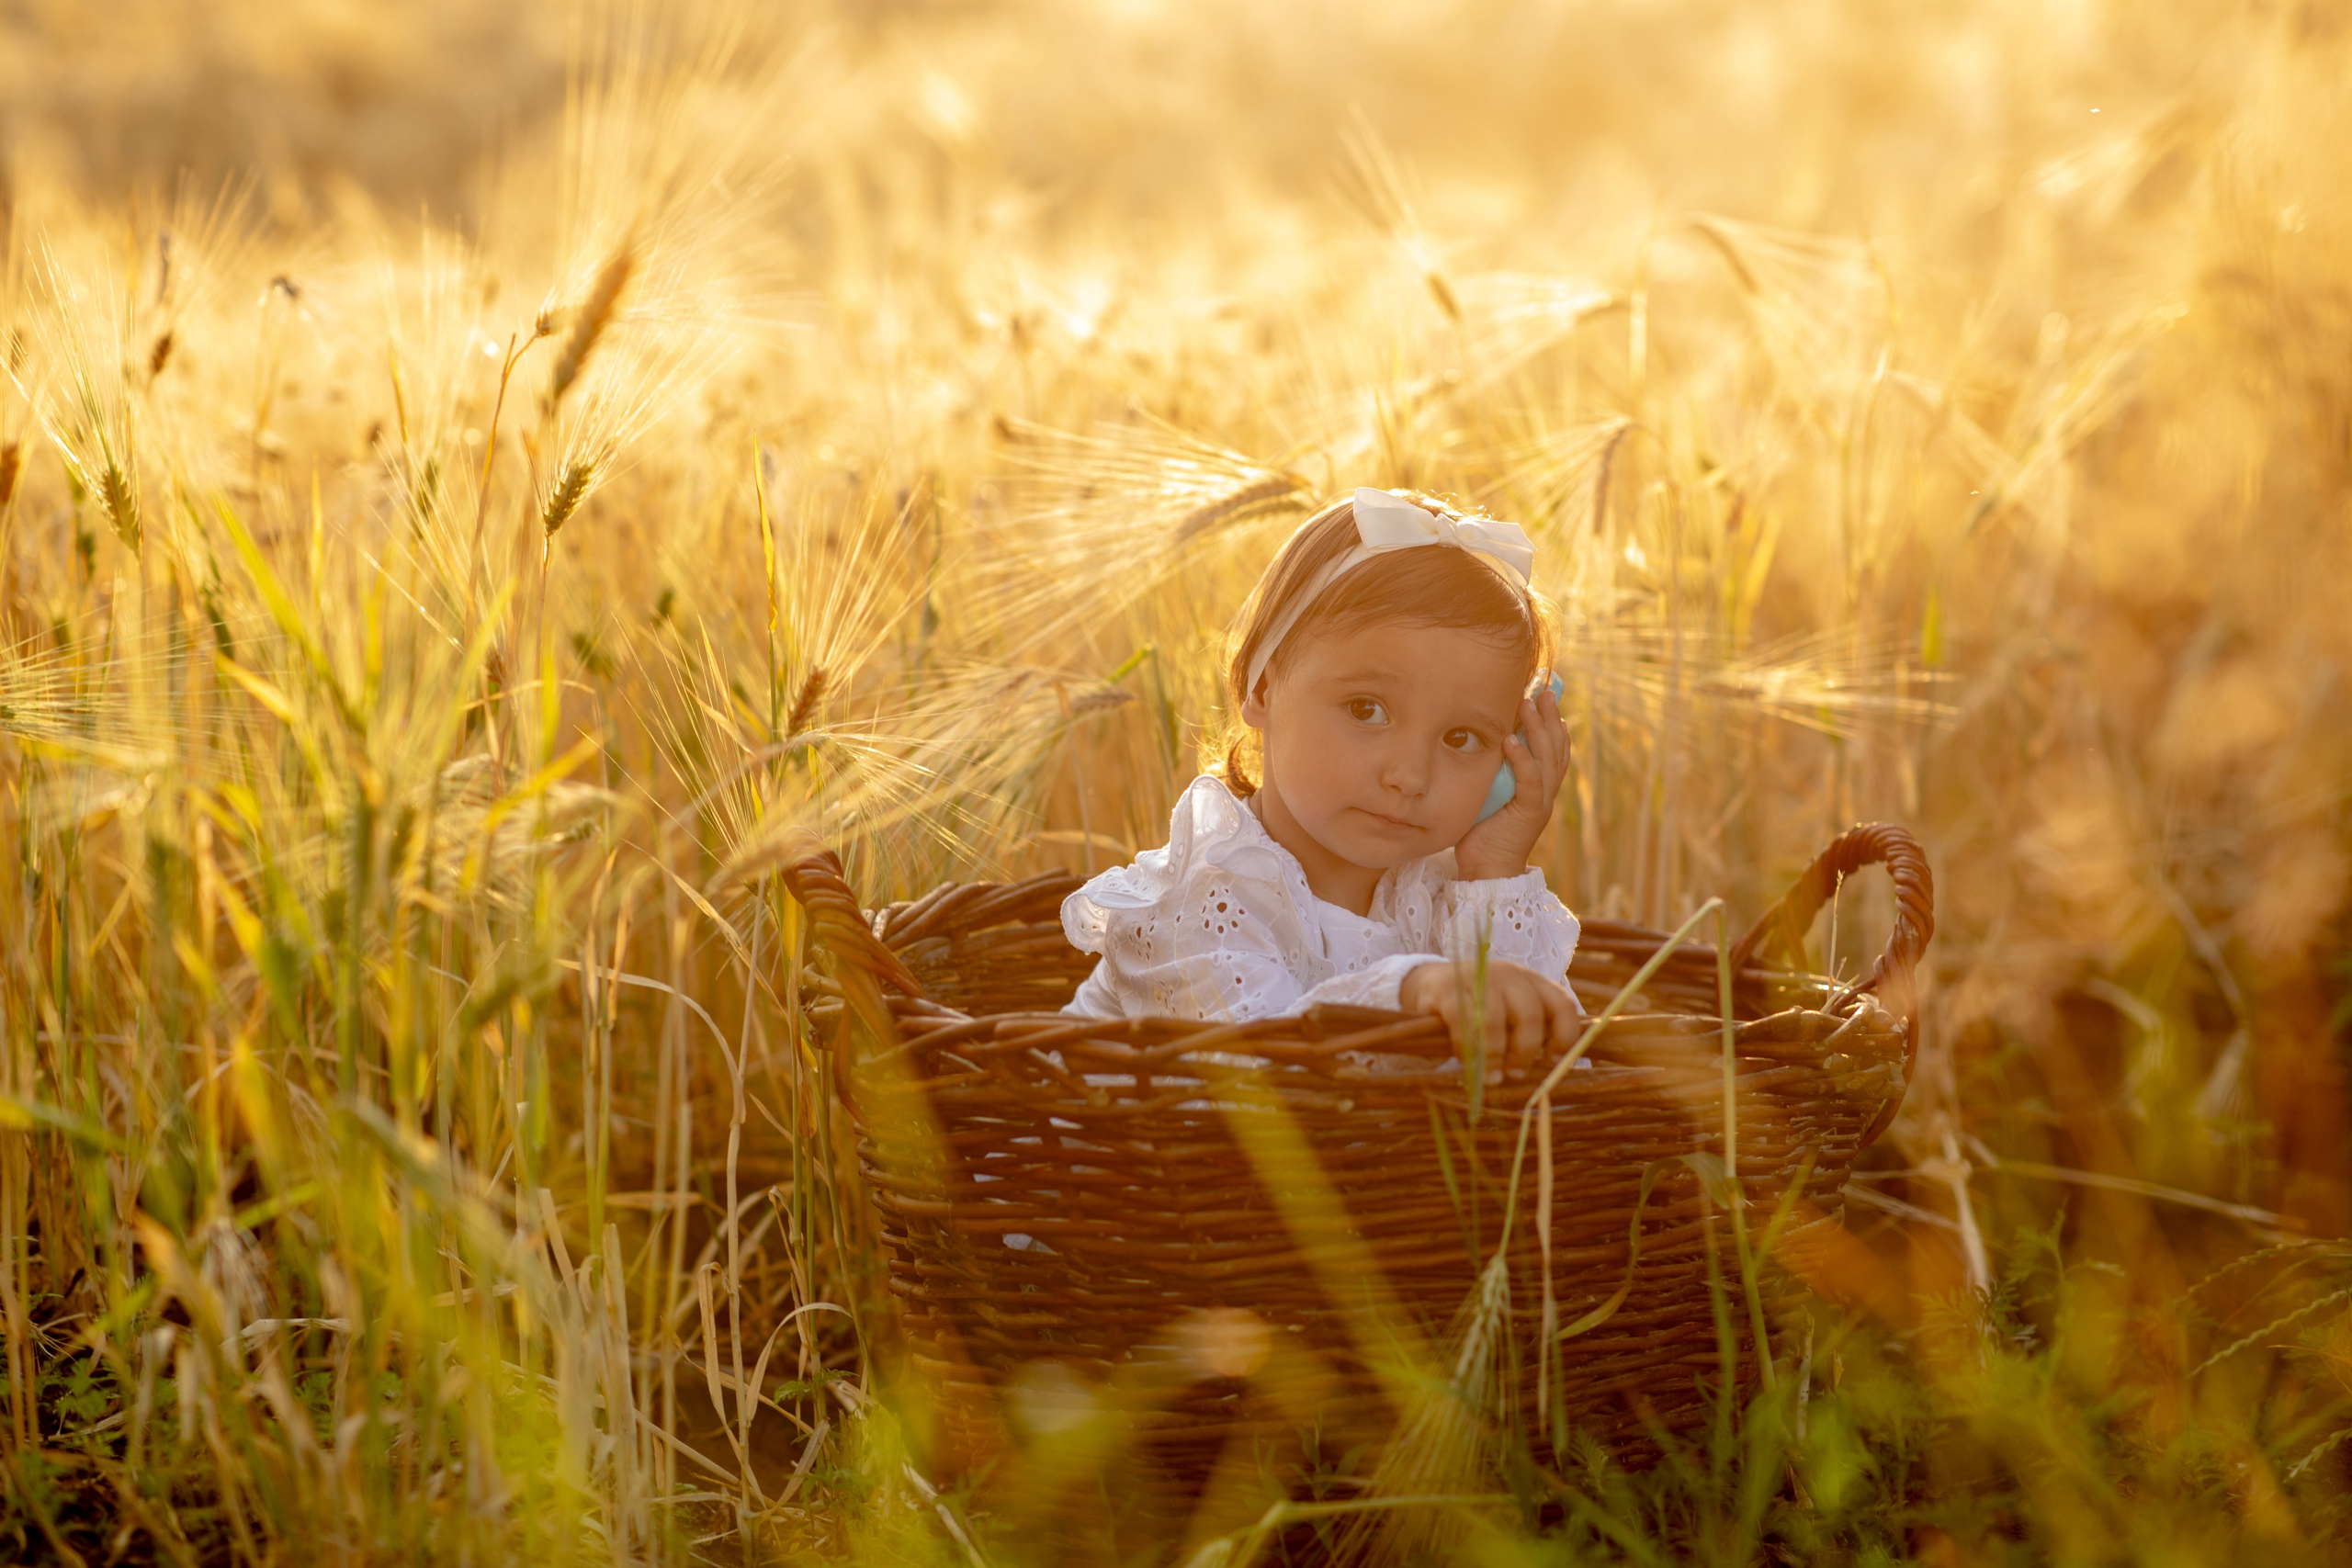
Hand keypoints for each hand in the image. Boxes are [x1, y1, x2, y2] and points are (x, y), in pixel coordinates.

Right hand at [1400, 958, 1580, 1078]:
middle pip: (1529, 1015)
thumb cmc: (1481, 1009)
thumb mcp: (1510, 1013)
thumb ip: (1531, 1032)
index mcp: (1533, 982)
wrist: (1432, 984)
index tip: (1551, 1060)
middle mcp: (1510, 975)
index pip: (1563, 1005)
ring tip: (1492, 1078)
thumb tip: (1555, 1068)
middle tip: (1515, 1074)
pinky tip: (1466, 1061)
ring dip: (1494, 1056)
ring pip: (1493, 1021)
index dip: (1564, 1036)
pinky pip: (1461, 1023)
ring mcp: (1478, 978)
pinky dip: (1466, 1048)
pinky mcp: (1448, 988)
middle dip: (1524, 1051)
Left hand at [1453, 676, 1570, 880]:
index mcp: (1538, 788)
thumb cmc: (1482, 835)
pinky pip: (1531, 781)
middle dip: (1550, 717)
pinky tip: (1512, 740)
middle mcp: (1545, 792)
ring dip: (1538, 729)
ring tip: (1528, 704)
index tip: (1545, 699)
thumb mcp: (1487, 796)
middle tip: (1543, 690)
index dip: (1552, 725)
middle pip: (1555, 748)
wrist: (1487, 872)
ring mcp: (1540, 802)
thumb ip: (1490, 773)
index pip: (1552, 750)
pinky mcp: (1530, 813)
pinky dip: (1523, 759)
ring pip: (1547, 759)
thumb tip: (1472, 744)